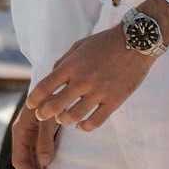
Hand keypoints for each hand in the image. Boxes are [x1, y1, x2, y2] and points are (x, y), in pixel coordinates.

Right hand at [11, 102, 59, 168]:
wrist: (55, 81)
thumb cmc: (51, 98)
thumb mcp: (47, 118)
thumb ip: (45, 139)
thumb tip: (45, 163)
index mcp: (20, 131)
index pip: (20, 161)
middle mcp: (23, 134)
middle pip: (25, 163)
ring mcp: (32, 134)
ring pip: (32, 159)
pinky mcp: (41, 132)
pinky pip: (40, 153)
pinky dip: (45, 164)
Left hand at [26, 26, 151, 132]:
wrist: (136, 41)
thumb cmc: (105, 42)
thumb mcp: (79, 46)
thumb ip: (64, 62)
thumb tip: (51, 77)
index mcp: (71, 65)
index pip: (45, 86)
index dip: (34, 99)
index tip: (31, 105)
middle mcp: (82, 80)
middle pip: (55, 105)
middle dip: (44, 114)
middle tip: (43, 116)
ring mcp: (99, 92)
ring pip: (74, 116)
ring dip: (65, 120)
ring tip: (64, 119)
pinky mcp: (115, 100)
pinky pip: (96, 121)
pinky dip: (85, 127)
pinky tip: (81, 125)